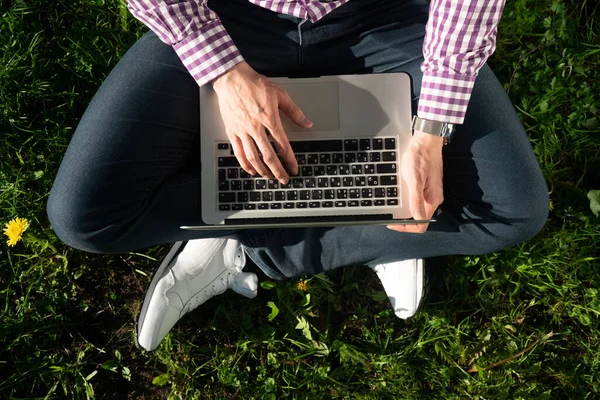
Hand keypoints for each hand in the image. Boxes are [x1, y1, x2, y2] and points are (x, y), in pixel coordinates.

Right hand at [212, 62, 312, 183]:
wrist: (232, 78)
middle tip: (284, 179)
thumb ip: (295, 112)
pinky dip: (245, 164)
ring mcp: (242, 130)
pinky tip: (251, 170)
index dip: (290, 159)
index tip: (294, 168)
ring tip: (269, 177)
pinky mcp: (232, 131)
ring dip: (262, 170)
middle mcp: (256, 127)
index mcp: (269, 119)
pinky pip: (238, 152)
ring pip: (253, 157)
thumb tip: (307, 123)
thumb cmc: (254, 84)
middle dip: (278, 170)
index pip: (282, 145)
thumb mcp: (280, 94)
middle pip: (268, 156)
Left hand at [387, 131, 443, 232]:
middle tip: (389, 216)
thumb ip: (416, 199)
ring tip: (392, 207)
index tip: (392, 222)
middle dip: (404, 220)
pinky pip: (417, 200)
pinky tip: (398, 197)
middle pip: (419, 219)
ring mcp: (430, 193)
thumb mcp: (414, 179)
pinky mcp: (426, 186)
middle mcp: (433, 199)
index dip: (406, 227)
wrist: (426, 141)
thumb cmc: (420, 157)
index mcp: (432, 200)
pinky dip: (407, 202)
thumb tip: (417, 218)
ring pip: (417, 210)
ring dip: (405, 211)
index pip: (421, 224)